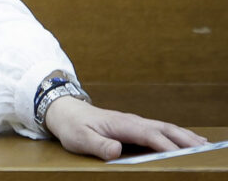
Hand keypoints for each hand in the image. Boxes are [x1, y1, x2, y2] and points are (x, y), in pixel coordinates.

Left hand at [45, 96, 207, 160]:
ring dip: (185, 136)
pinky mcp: (134, 126)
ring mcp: (134, 122)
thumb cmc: (72, 126)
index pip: (149, 135)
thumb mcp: (79, 138)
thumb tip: (116, 150)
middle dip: (185, 139)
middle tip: (205, 150)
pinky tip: (186, 141)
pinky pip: (159, 130)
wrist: (64, 110)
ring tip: (204, 146)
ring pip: (165, 128)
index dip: (166, 146)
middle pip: (164, 129)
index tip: (181, 157)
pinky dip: (176, 134)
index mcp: (121, 124)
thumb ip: (97, 145)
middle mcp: (131, 120)